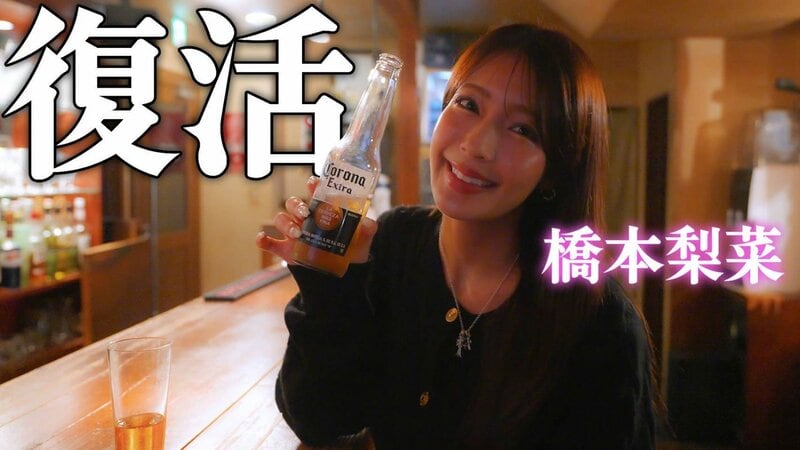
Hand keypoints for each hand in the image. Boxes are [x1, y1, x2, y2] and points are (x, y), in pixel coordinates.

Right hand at [256, 176, 378, 264]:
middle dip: (296, 205)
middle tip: (305, 214)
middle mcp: (305, 219)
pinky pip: (269, 242)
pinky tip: (263, 239)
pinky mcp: (285, 250)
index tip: (314, 182)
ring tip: (297, 234)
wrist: (341, 277)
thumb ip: (367, 231)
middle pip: (293, 204)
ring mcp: (293, 234)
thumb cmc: (350, 253)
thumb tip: (369, 223)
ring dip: (285, 223)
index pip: (315, 193)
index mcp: (322, 212)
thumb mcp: (362, 242)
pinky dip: (263, 240)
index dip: (312, 185)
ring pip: (280, 219)